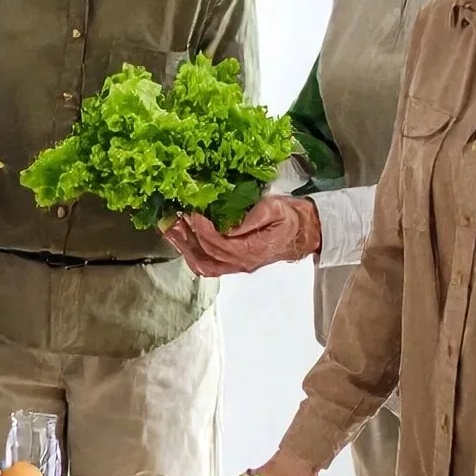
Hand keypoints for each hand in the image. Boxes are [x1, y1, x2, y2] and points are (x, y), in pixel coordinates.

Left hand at [165, 197, 320, 276]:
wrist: (305, 232)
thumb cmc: (291, 217)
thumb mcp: (275, 209)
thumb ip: (252, 218)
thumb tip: (229, 225)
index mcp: (251, 250)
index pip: (218, 242)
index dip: (202, 228)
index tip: (192, 212)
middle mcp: (241, 262)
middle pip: (206, 253)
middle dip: (186, 236)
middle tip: (171, 218)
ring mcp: (237, 265)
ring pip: (204, 263)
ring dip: (184, 247)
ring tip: (170, 230)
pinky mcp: (235, 263)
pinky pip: (209, 266)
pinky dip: (192, 255)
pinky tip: (182, 242)